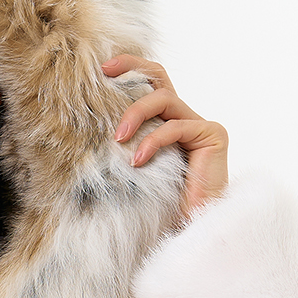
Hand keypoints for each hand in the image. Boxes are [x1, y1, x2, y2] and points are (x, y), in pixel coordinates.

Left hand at [101, 57, 227, 216]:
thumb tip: (84, 135)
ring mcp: (201, 125)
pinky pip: (176, 128)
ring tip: (118, 138)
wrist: (192, 228)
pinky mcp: (213, 136)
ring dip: (135, 114)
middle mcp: (186, 119)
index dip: (130, 68)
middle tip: (103, 83)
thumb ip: (123, 147)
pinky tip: (138, 160)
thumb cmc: (161, 205)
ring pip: (164, 99)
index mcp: (168, 123)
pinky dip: (153, 142)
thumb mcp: (133, 170)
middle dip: (130, 73)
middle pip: (158, 80)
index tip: (103, 68)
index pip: (151, 84)